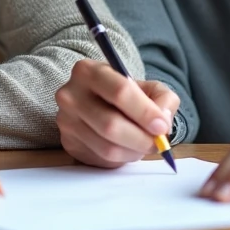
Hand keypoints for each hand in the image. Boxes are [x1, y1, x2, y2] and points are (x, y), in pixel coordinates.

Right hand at [54, 59, 179, 167]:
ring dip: (133, 151)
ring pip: (107, 147)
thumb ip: (163, 99)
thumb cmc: (125, 94)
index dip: (145, 112)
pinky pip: (100, 158)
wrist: (97, 104)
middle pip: (111, 124)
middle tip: (157, 143)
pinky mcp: (67, 142)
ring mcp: (66, 120)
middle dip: (141, 138)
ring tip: (143, 146)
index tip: (162, 126)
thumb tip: (163, 121)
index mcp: (89, 71)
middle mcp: (71, 94)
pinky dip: (121, 158)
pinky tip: (127, 149)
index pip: (120, 92)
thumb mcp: (147, 87)